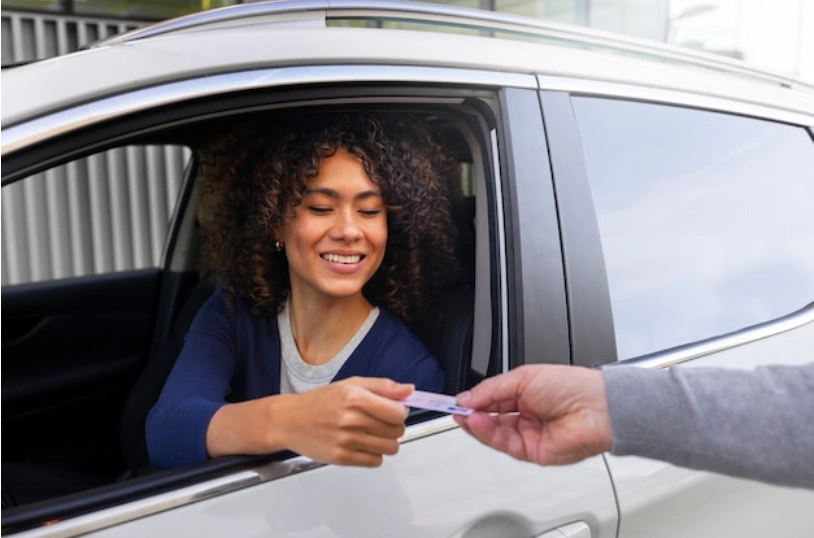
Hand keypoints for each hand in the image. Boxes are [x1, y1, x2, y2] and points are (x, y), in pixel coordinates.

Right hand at [276, 377, 413, 466]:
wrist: (290, 421)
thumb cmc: (320, 401)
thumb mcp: (351, 384)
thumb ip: (383, 387)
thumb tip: (409, 390)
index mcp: (356, 398)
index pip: (398, 412)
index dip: (400, 411)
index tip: (392, 410)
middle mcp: (352, 420)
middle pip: (396, 431)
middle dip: (393, 426)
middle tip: (379, 421)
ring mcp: (347, 441)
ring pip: (390, 448)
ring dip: (386, 442)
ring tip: (371, 434)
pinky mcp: (342, 458)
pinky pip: (375, 461)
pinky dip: (374, 454)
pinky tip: (362, 444)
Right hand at [453, 365, 611, 465]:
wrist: (596, 409)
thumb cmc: (571, 387)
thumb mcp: (523, 378)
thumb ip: (491, 390)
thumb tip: (467, 398)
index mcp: (525, 393)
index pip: (491, 399)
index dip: (473, 400)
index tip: (455, 400)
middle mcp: (526, 414)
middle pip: (489, 418)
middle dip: (471, 413)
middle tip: (455, 409)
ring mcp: (528, 434)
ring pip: (493, 433)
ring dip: (476, 424)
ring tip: (464, 415)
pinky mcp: (531, 452)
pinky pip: (503, 444)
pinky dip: (487, 434)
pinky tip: (477, 423)